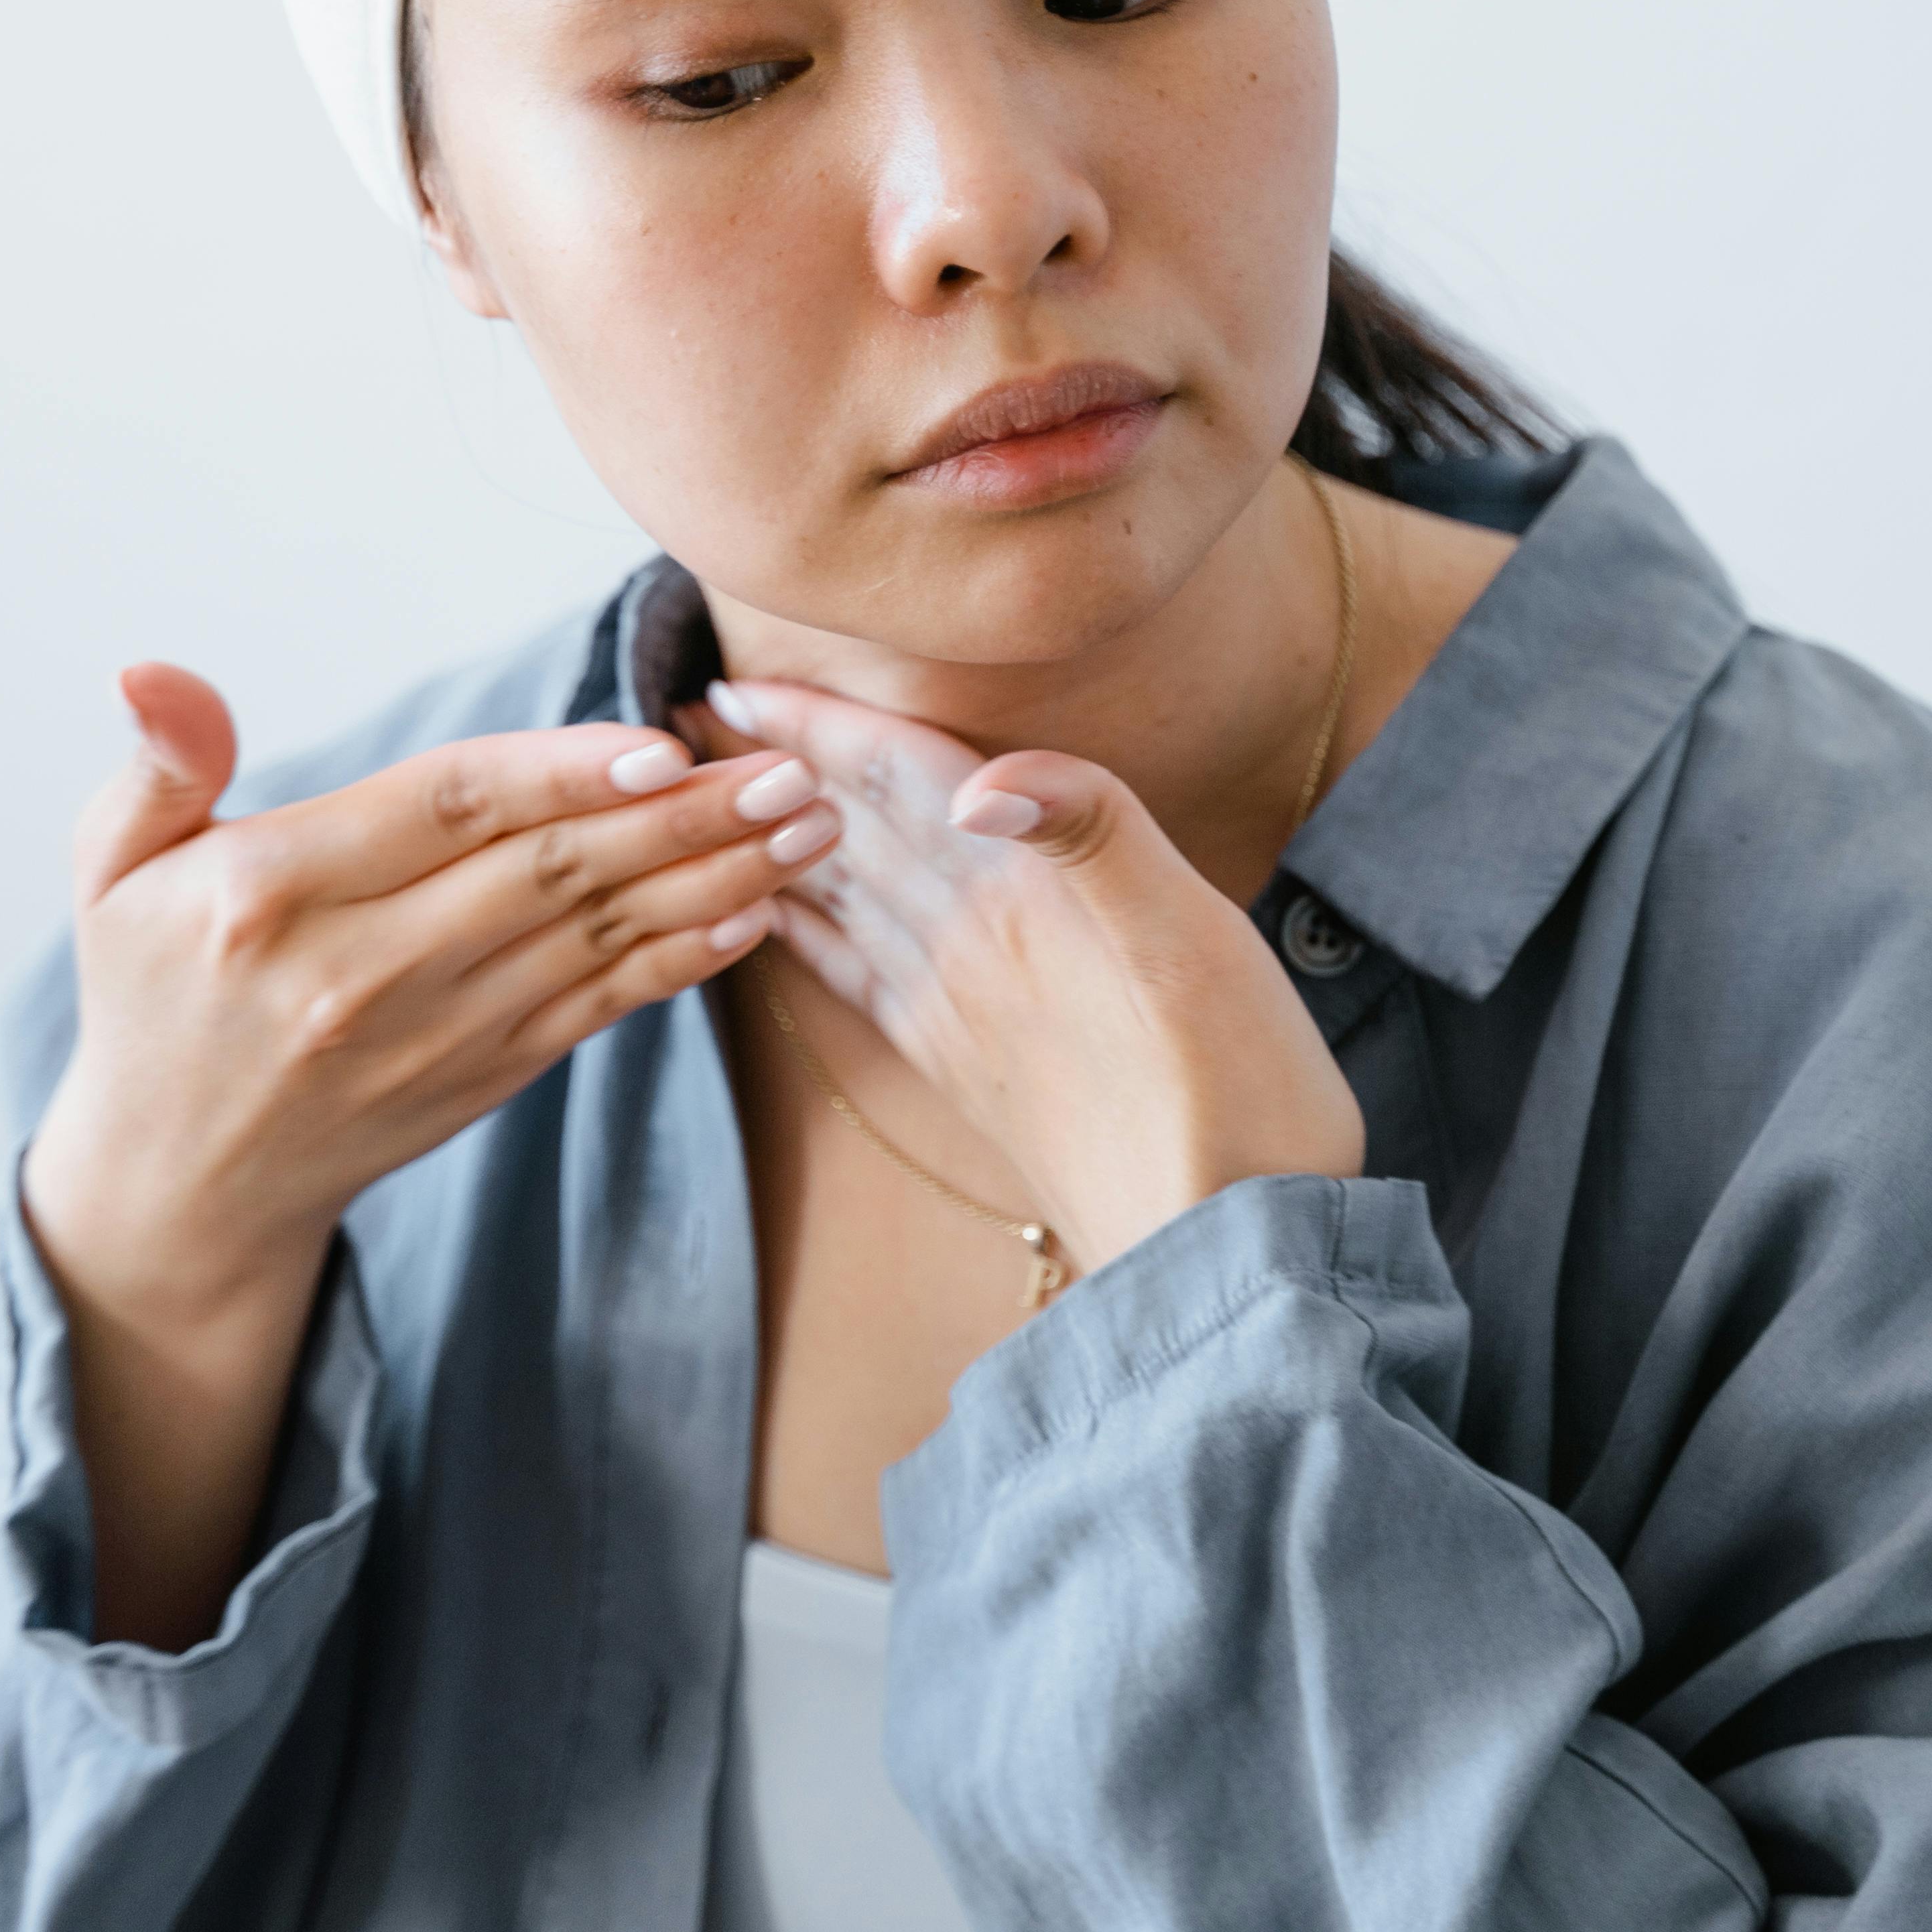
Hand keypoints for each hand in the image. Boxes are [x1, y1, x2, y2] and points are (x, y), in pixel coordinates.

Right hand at [19, 664, 837, 1644]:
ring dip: (714, 880)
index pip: (443, 812)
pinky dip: (683, 961)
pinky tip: (759, 914)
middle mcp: (364, 971)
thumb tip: (155, 674)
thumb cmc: (153, 996)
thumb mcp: (112, 871)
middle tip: (790, 771)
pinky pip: (600, 1009)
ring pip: (595, 939)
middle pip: (547, 873)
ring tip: (809, 828)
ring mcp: (434, 1033)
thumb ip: (158, 766)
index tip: (659, 743)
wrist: (182, 1181)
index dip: (556, 774)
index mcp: (276, 896)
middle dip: (683, 818)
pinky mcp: (486, 1074)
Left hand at [708, 678, 1364, 1279]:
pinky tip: (784, 925)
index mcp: (1022, 899)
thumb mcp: (1194, 940)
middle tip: (692, 718)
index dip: (821, 726)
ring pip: (847, 901)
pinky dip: (814, 937)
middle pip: (854, 831)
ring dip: (784, 841)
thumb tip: (981, 781)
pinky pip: (863, 982)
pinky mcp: (967, 1075)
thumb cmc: (1239, 1091)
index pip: (900, 783)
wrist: (1226, 1251)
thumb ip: (1095, 836)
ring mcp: (960, 1017)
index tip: (729, 680)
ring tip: (722, 794)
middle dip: (778, 767)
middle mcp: (970, 951)